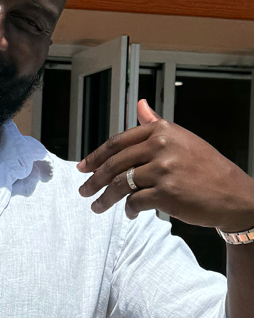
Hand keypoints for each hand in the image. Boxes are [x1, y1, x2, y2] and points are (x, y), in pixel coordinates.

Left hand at [77, 100, 253, 231]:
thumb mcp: (182, 138)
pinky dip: (129, 210)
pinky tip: (129, 214)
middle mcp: (160, 147)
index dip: (97, 155)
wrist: (234, 195)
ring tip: (97, 206)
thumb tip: (139, 104)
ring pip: (121, 184)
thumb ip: (156, 123)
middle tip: (84, 190)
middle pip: (115, 164)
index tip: (83, 166)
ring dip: (105, 198)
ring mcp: (162, 170)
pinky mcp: (166, 193)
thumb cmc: (207, 167)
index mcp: (161, 131)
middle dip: (95, 179)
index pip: (118, 142)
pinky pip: (135, 202)